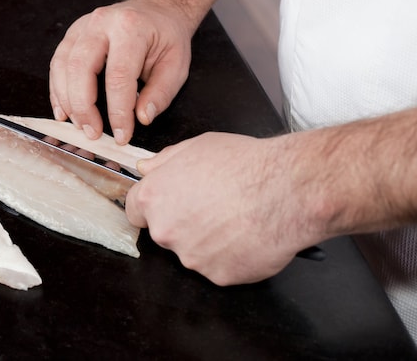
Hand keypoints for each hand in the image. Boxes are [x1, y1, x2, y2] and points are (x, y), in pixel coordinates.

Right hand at [48, 0, 193, 144]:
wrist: (156, 7)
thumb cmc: (166, 36)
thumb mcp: (176, 65)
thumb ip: (160, 93)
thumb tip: (142, 118)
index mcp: (130, 28)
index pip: (118, 76)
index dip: (117, 111)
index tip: (121, 135)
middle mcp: (101, 22)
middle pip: (80, 68)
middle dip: (83, 107)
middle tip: (93, 133)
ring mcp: (82, 26)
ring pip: (62, 66)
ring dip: (67, 101)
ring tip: (79, 125)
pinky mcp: (72, 34)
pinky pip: (57, 63)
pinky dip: (57, 90)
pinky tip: (64, 111)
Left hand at [125, 132, 325, 284]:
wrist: (286, 190)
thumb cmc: (243, 164)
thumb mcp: (196, 146)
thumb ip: (164, 161)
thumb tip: (146, 169)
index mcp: (154, 198)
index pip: (134, 210)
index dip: (152, 207)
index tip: (167, 204)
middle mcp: (166, 231)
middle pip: (165, 232)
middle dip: (183, 222)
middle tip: (214, 207)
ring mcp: (191, 257)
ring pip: (193, 251)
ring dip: (209, 241)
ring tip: (237, 218)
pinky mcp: (218, 276)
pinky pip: (220, 266)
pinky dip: (232, 256)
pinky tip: (249, 235)